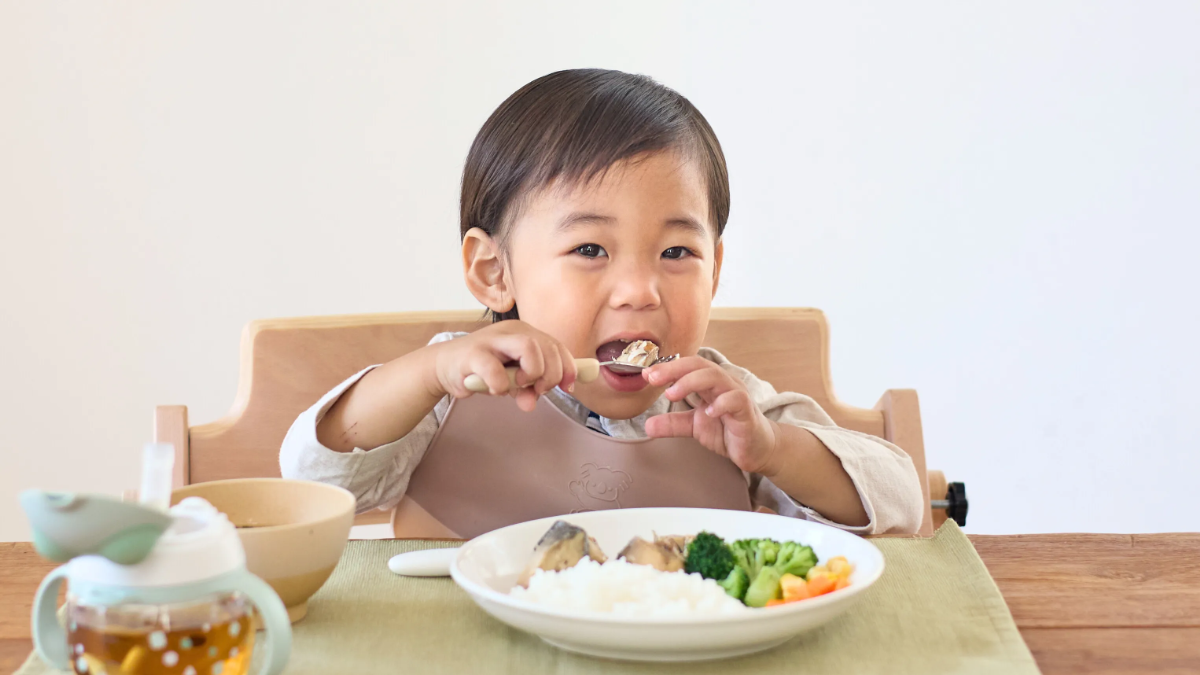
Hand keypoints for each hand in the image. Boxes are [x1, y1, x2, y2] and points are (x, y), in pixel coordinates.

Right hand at [429, 321, 576, 411]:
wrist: (445, 366)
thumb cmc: (483, 370)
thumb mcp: (512, 381)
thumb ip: (527, 389)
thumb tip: (532, 404)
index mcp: (525, 333)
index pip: (557, 345)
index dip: (568, 367)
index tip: (568, 387)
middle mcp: (511, 331)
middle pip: (547, 346)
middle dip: (551, 374)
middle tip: (539, 390)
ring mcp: (492, 339)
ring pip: (528, 347)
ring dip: (532, 373)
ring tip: (520, 386)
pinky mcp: (473, 353)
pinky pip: (495, 369)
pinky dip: (500, 385)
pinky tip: (495, 390)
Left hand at [643, 356, 780, 475]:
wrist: (757, 449)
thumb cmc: (728, 431)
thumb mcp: (695, 426)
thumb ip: (673, 423)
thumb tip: (647, 426)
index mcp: (710, 383)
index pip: (688, 367)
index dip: (667, 368)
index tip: (646, 375)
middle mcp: (723, 384)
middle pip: (699, 365)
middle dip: (674, 369)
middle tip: (654, 379)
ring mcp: (736, 395)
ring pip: (716, 377)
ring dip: (692, 382)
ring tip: (672, 394)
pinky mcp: (747, 412)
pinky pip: (736, 400)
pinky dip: (721, 403)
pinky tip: (708, 412)